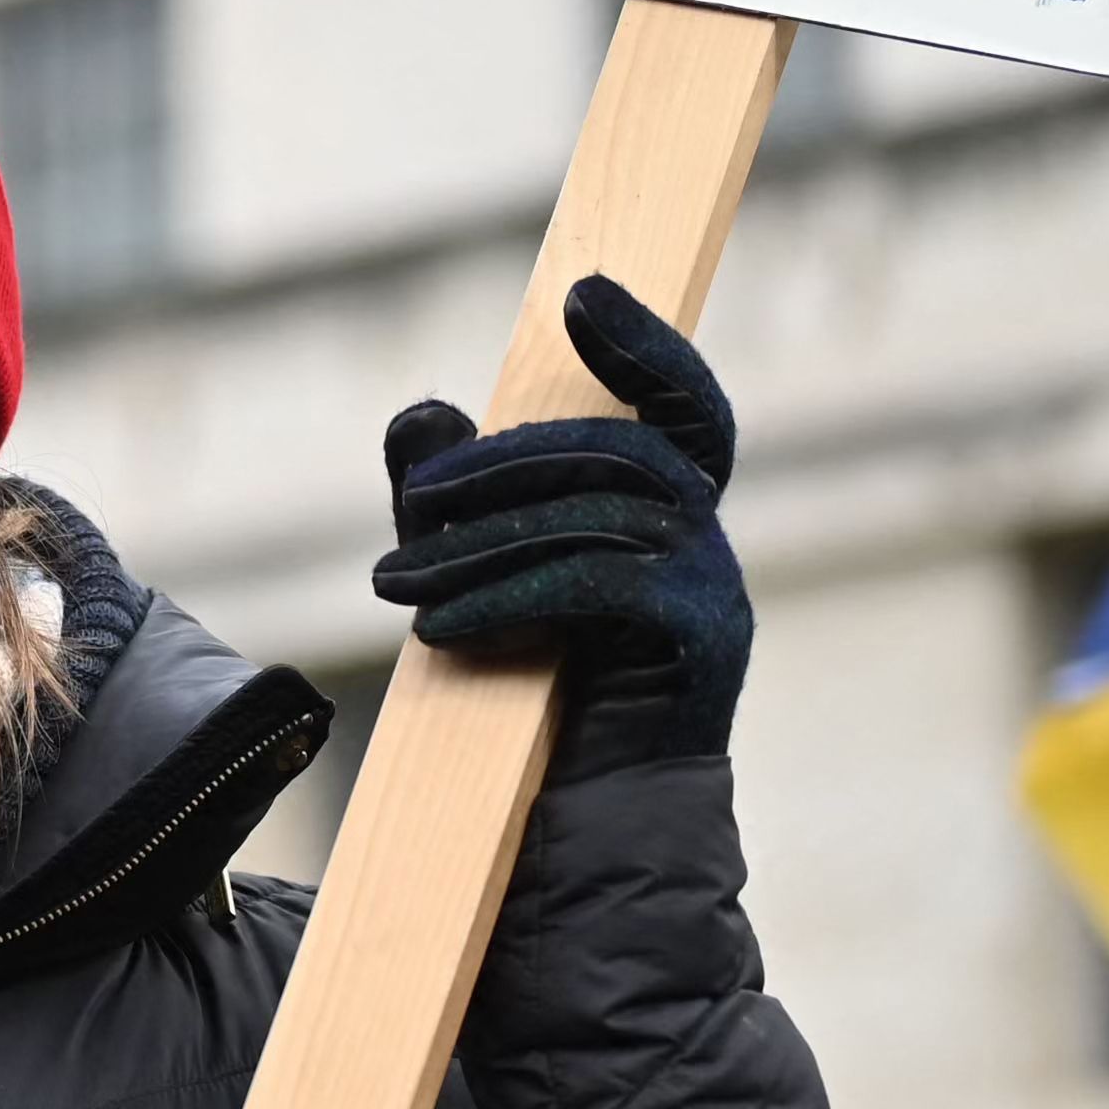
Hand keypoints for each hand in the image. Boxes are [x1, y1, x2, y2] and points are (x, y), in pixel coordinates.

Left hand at [374, 273, 752, 773]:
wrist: (586, 817)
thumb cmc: (534, 692)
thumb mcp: (475, 574)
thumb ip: (450, 498)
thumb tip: (423, 412)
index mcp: (669, 506)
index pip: (680, 403)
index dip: (644, 345)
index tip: (582, 292)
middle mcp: (706, 535)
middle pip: (613, 452)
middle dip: (502, 464)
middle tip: (413, 499)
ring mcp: (715, 586)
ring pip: (592, 519)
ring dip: (479, 546)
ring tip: (393, 585)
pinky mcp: (702, 639)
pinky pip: (595, 585)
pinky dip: (505, 598)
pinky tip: (438, 628)